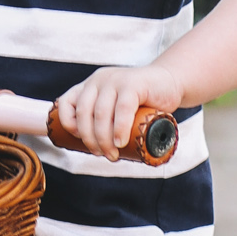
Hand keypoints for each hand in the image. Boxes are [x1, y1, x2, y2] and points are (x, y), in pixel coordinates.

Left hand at [52, 64, 181, 161]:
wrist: (170, 83)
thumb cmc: (143, 102)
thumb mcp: (117, 107)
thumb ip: (104, 119)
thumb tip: (94, 149)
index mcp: (90, 85)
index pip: (66, 103)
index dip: (68, 124)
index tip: (80, 141)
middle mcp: (99, 80)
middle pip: (84, 114)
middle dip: (90, 140)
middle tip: (103, 155)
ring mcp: (115, 80)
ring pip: (101, 114)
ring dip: (104, 140)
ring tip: (113, 154)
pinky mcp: (134, 83)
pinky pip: (122, 109)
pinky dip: (119, 129)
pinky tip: (120, 142)